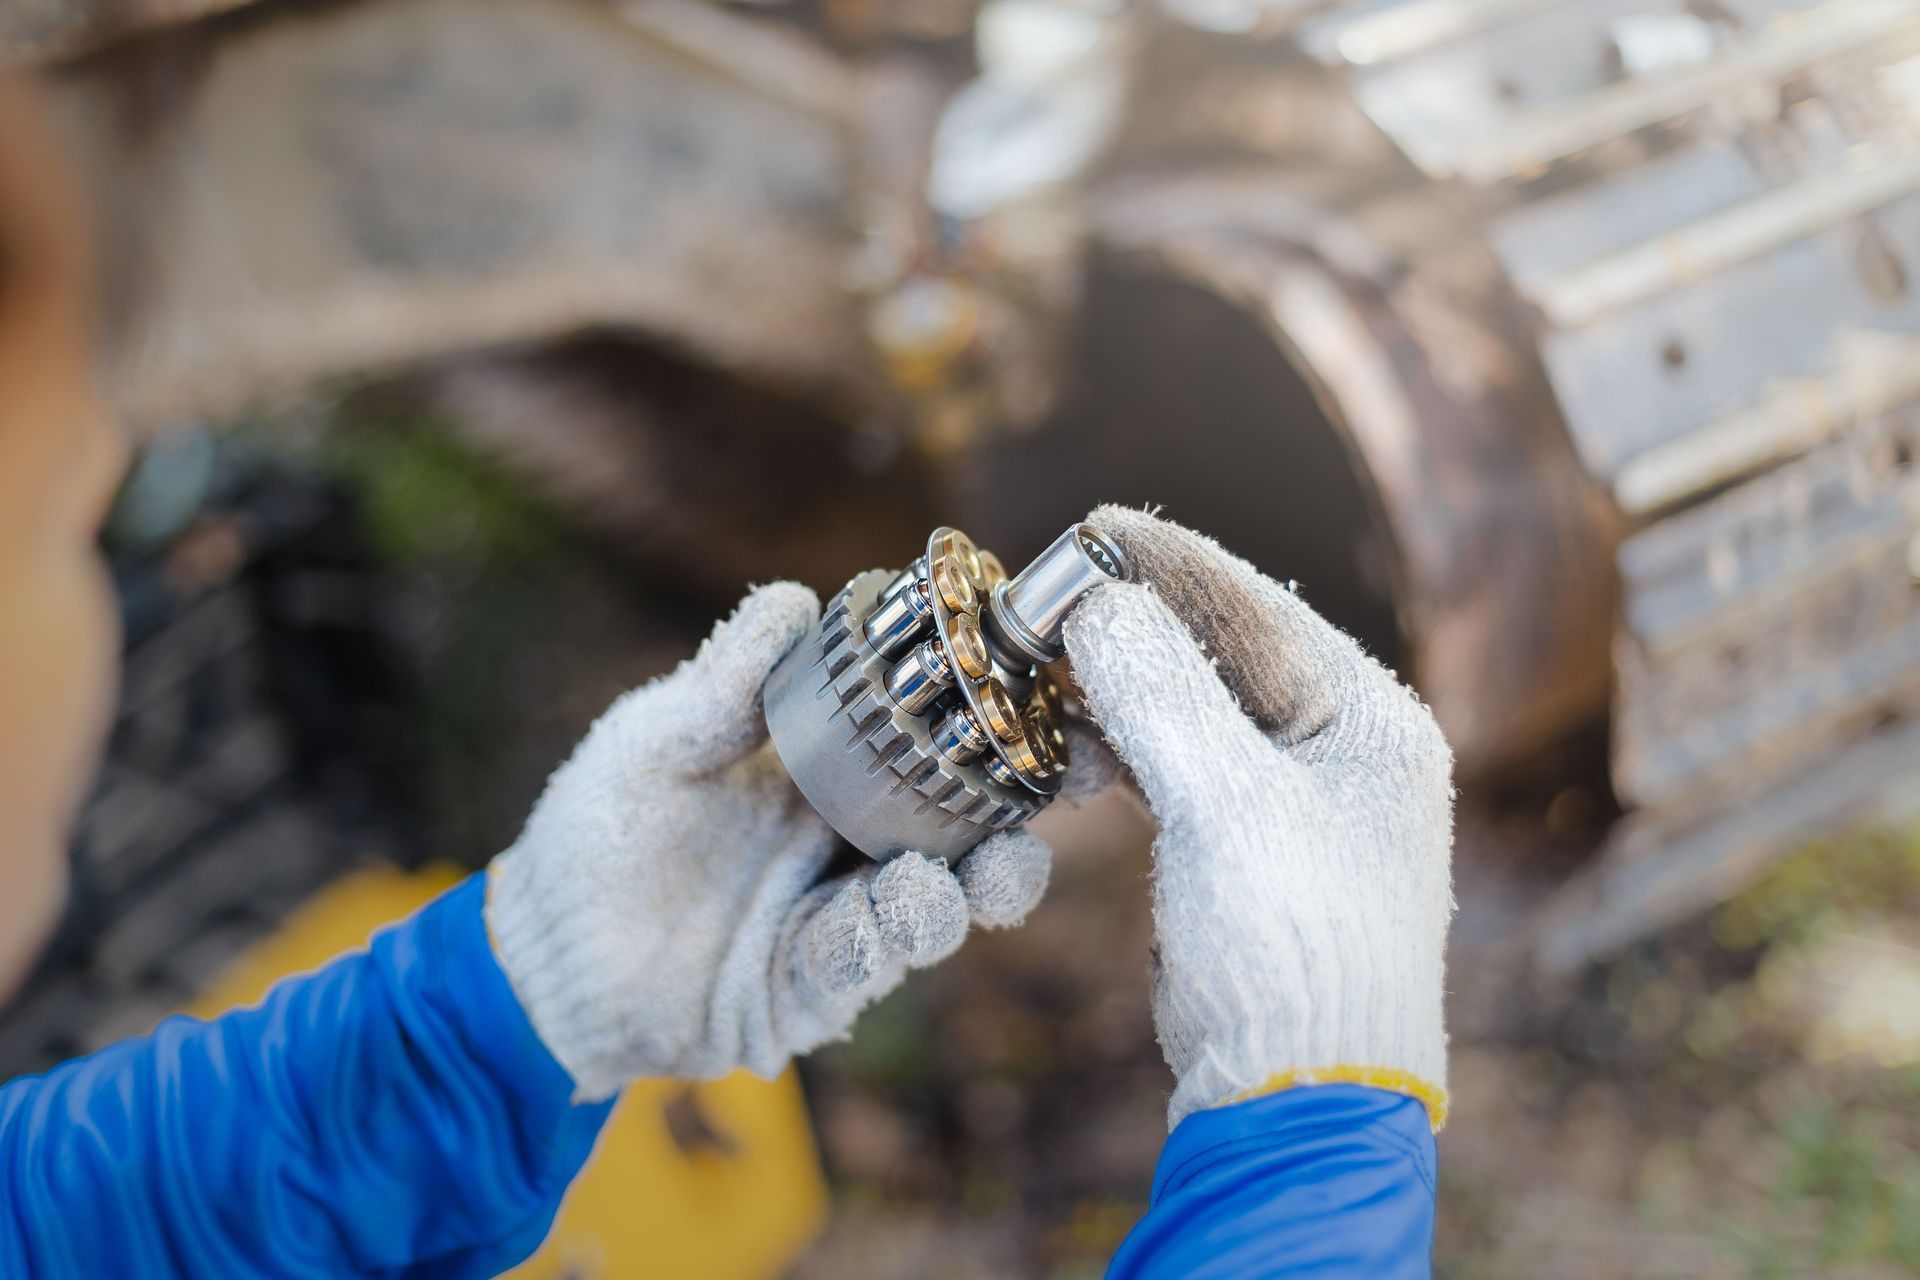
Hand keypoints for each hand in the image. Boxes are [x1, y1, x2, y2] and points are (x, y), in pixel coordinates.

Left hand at [485, 584, 1051, 1099]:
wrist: (538, 956)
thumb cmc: (596, 829)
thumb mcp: (658, 740)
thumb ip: (729, 684)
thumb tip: (798, 599)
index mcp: (827, 772)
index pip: (930, 741)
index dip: (995, 721)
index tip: (1055, 690)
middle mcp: (850, 844)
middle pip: (966, 825)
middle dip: (1026, 812)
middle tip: (1070, 784)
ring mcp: (837, 916)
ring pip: (940, 899)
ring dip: (979, 883)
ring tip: (986, 868)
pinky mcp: (810, 988)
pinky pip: (869, 958)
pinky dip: (899, 930)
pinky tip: (915, 901)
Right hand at [1062, 508, 1454, 1128]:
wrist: (1297, 1098)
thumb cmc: (1291, 949)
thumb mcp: (1227, 806)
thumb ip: (1164, 693)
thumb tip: (1099, 602)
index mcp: (1373, 722)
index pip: (1260, 610)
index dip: (1170, 565)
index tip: (1089, 528)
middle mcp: (1344, 751)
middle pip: (1225, 651)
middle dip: (1137, 620)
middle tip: (1051, 589)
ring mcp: (1296, 803)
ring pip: (1195, 708)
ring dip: (1122, 682)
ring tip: (1046, 654)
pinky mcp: (1246, 850)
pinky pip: (1178, 765)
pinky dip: (1123, 744)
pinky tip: (1073, 734)